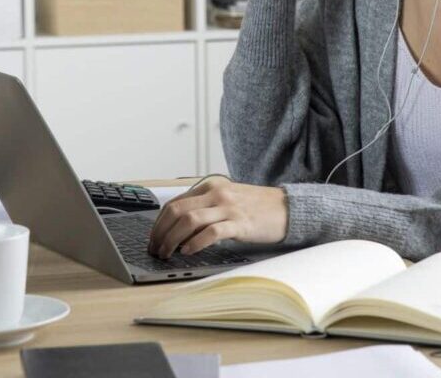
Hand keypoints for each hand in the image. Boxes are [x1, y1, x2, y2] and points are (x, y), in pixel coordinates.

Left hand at [147, 176, 287, 258]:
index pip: (174, 203)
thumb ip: (205, 207)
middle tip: (156, 249)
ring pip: (189, 220)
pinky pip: (211, 232)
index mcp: (210, 187)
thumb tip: (178, 227)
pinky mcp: (240, 223)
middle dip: (160, 233)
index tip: (153, 239)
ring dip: (172, 239)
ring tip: (168, 253)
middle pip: (176, 211)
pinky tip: (188, 251)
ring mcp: (228, 207)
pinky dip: (196, 242)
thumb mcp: (227, 199)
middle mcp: (216, 194)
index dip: (158, 224)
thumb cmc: (256, 206)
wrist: (287, 207)